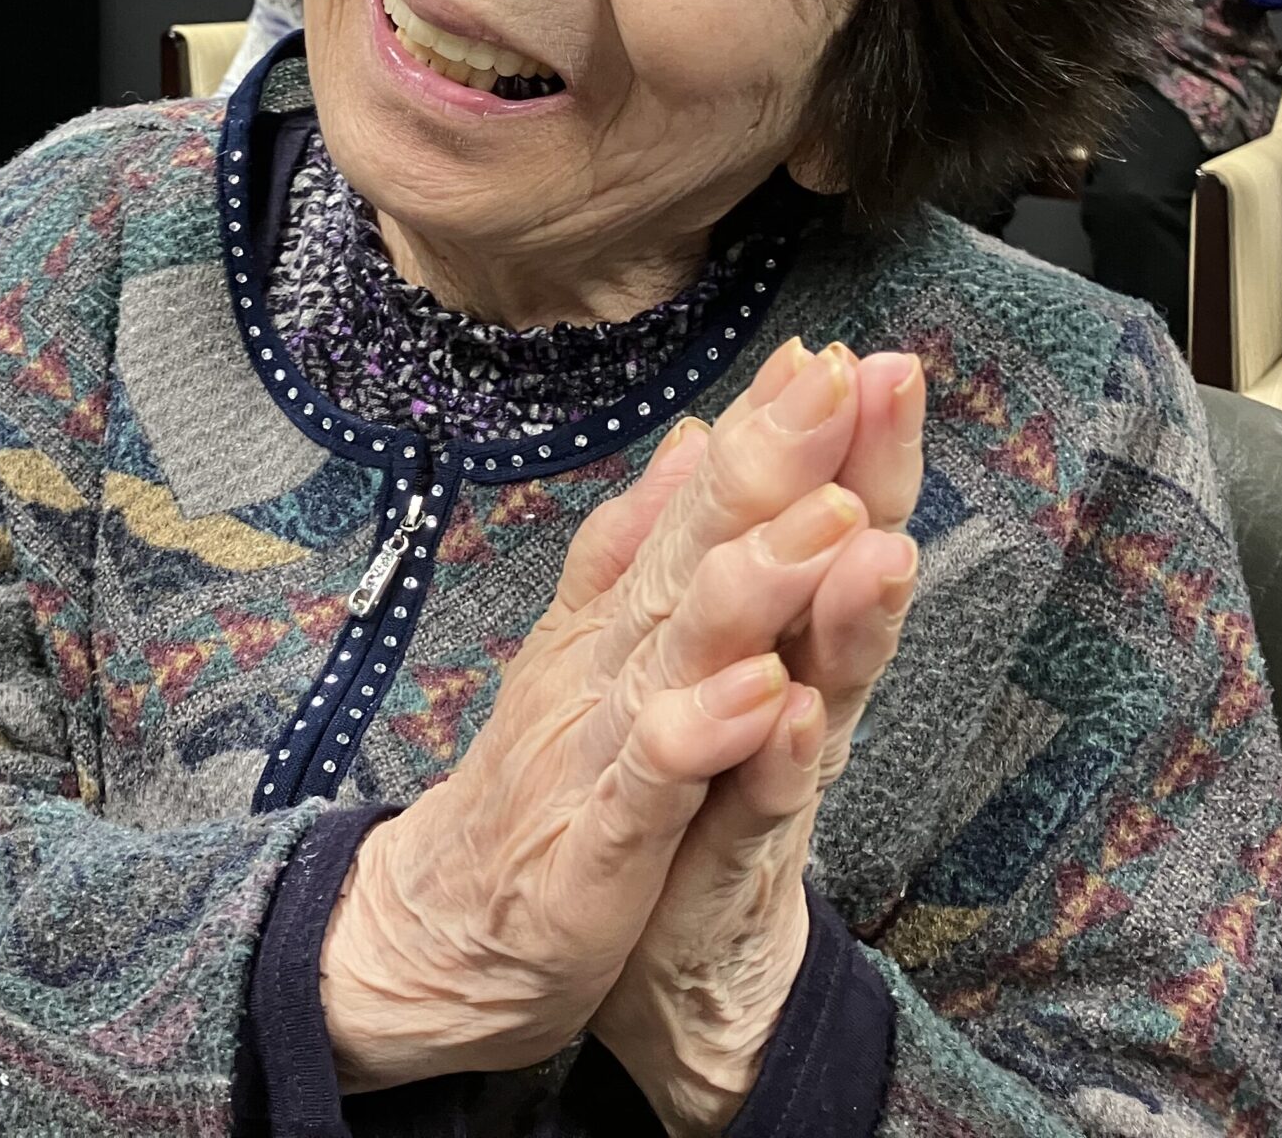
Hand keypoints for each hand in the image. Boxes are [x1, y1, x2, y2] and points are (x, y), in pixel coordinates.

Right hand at [319, 342, 879, 1089]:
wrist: (445, 928)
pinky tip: (767, 693)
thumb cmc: (541, 782)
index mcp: (625, 619)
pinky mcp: (598, 841)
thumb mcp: (591, 648)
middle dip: (770, 464)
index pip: (700, 508)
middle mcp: (613, 662)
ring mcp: (601, 746)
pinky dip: (708, 735)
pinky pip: (658, 782)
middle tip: (836, 381)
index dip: (764, 433)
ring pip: (684, 651)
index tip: (829, 354)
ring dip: (757, 582)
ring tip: (829, 515)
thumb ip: (642, 542)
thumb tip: (697, 437)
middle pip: (695, 550)